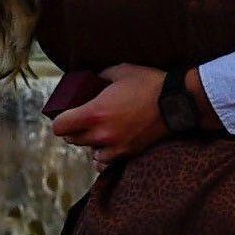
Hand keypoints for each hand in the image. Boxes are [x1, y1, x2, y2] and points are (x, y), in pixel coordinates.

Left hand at [49, 63, 166, 167]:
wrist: (176, 103)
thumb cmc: (148, 84)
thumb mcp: (120, 71)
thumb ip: (101, 76)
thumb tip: (93, 79)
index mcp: (94, 112)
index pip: (60, 126)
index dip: (59, 121)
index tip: (63, 115)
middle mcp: (101, 133)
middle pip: (73, 140)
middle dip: (73, 130)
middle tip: (81, 119)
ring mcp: (115, 146)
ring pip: (89, 151)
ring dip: (89, 142)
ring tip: (97, 131)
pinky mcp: (128, 153)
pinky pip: (105, 162)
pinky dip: (103, 156)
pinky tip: (107, 146)